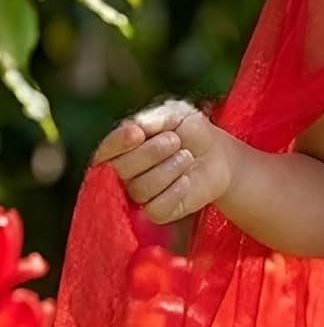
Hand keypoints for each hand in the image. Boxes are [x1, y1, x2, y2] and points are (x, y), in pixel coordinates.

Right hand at [92, 99, 235, 223]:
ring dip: (167, 170)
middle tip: (175, 140)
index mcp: (119, 148)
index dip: (117, 143)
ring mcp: (139, 194)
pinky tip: (187, 180)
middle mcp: (123, 173)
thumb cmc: (189, 130)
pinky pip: (155, 209)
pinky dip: (174, 192)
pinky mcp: (158, 212)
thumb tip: (137, 126)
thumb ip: (154, 119)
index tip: (138, 133)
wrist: (217, 154)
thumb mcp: (173, 115)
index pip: (104, 151)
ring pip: (140, 189)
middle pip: (121, 170)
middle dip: (150, 153)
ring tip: (187, 156)